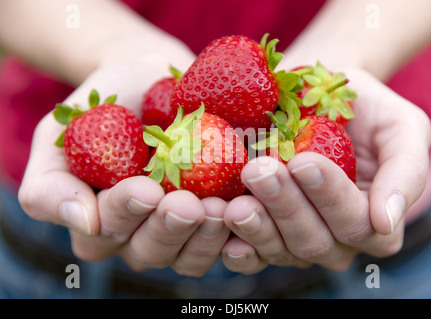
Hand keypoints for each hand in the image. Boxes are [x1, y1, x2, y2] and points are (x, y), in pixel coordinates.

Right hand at [18, 61, 230, 276]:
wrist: (151, 80)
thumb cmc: (102, 107)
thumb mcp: (59, 138)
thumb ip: (50, 185)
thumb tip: (84, 222)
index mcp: (100, 222)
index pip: (107, 232)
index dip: (125, 213)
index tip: (146, 188)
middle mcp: (139, 234)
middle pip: (151, 251)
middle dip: (170, 229)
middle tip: (189, 205)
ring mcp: (180, 230)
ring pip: (189, 257)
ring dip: (205, 238)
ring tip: (221, 209)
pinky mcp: (215, 217)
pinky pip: (227, 242)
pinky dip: (239, 233)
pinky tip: (247, 210)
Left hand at [220, 68, 430, 273]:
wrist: (317, 94)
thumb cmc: (362, 109)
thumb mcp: (401, 128)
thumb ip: (406, 172)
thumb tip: (386, 221)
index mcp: (373, 219)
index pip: (358, 224)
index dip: (331, 197)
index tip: (304, 162)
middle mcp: (336, 237)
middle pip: (314, 241)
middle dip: (286, 207)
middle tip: (259, 171)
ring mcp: (297, 238)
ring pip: (281, 249)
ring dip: (257, 226)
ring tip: (236, 202)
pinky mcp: (265, 232)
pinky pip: (252, 255)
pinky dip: (237, 247)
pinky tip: (223, 229)